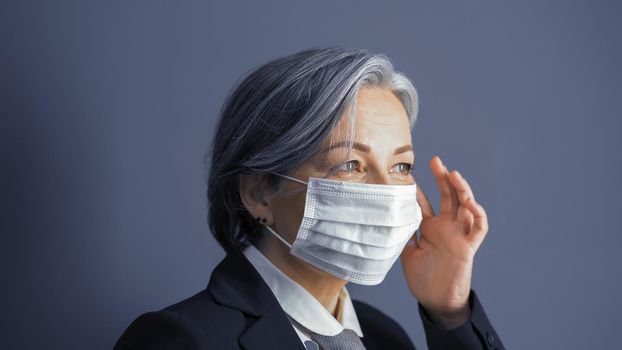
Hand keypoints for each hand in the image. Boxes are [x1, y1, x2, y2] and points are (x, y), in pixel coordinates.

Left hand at [400, 156, 488, 328]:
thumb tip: (388, 219)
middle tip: (435, 160)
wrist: (436, 302)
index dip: (418, 189)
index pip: (425, 203)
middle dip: (442, 178)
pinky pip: (479, 228)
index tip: (407, 174)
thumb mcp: (406, 254)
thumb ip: (402, 235)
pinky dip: (478, 215)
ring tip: (453, 174)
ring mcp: (459, 235)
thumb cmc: (423, 279)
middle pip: (447, 196)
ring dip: (462, 190)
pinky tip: (470, 204)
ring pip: (465, 206)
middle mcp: (446, 227)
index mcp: (430, 228)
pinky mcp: (469, 247)